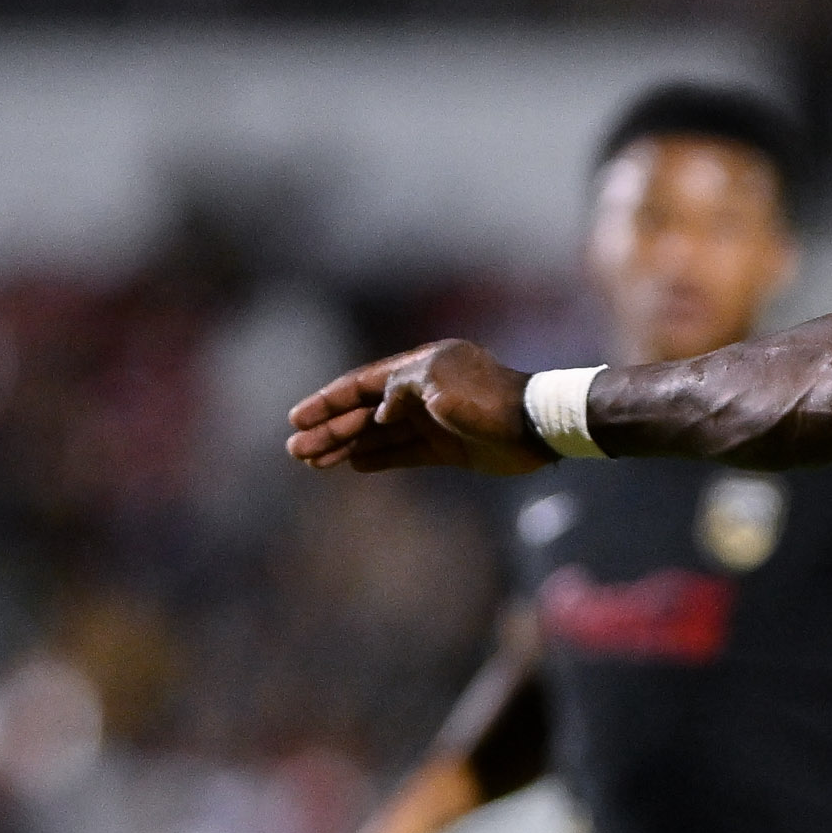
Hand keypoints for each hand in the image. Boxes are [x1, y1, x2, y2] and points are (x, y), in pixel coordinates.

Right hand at [285, 341, 548, 476]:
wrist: (536, 428)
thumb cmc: (490, 400)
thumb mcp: (440, 386)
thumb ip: (403, 393)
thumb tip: (377, 414)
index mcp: (418, 367)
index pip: (362, 384)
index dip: (328, 401)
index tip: (297, 419)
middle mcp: (421, 391)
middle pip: (364, 411)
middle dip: (330, 430)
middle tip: (295, 450)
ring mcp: (432, 420)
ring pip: (379, 434)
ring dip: (346, 446)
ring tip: (312, 461)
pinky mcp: (446, 447)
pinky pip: (402, 453)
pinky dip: (377, 458)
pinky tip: (350, 466)